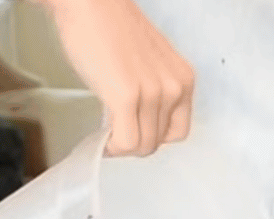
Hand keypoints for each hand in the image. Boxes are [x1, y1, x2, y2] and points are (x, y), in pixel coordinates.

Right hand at [38, 0, 192, 156]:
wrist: (89, 4)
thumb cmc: (111, 29)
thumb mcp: (150, 64)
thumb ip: (155, 91)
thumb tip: (142, 123)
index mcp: (183, 80)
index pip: (177, 132)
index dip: (152, 136)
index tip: (134, 131)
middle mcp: (175, 88)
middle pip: (157, 142)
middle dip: (134, 141)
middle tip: (113, 132)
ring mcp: (153, 94)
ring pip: (141, 147)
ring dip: (121, 147)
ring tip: (106, 134)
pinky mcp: (127, 97)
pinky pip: (125, 143)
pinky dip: (112, 148)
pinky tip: (101, 139)